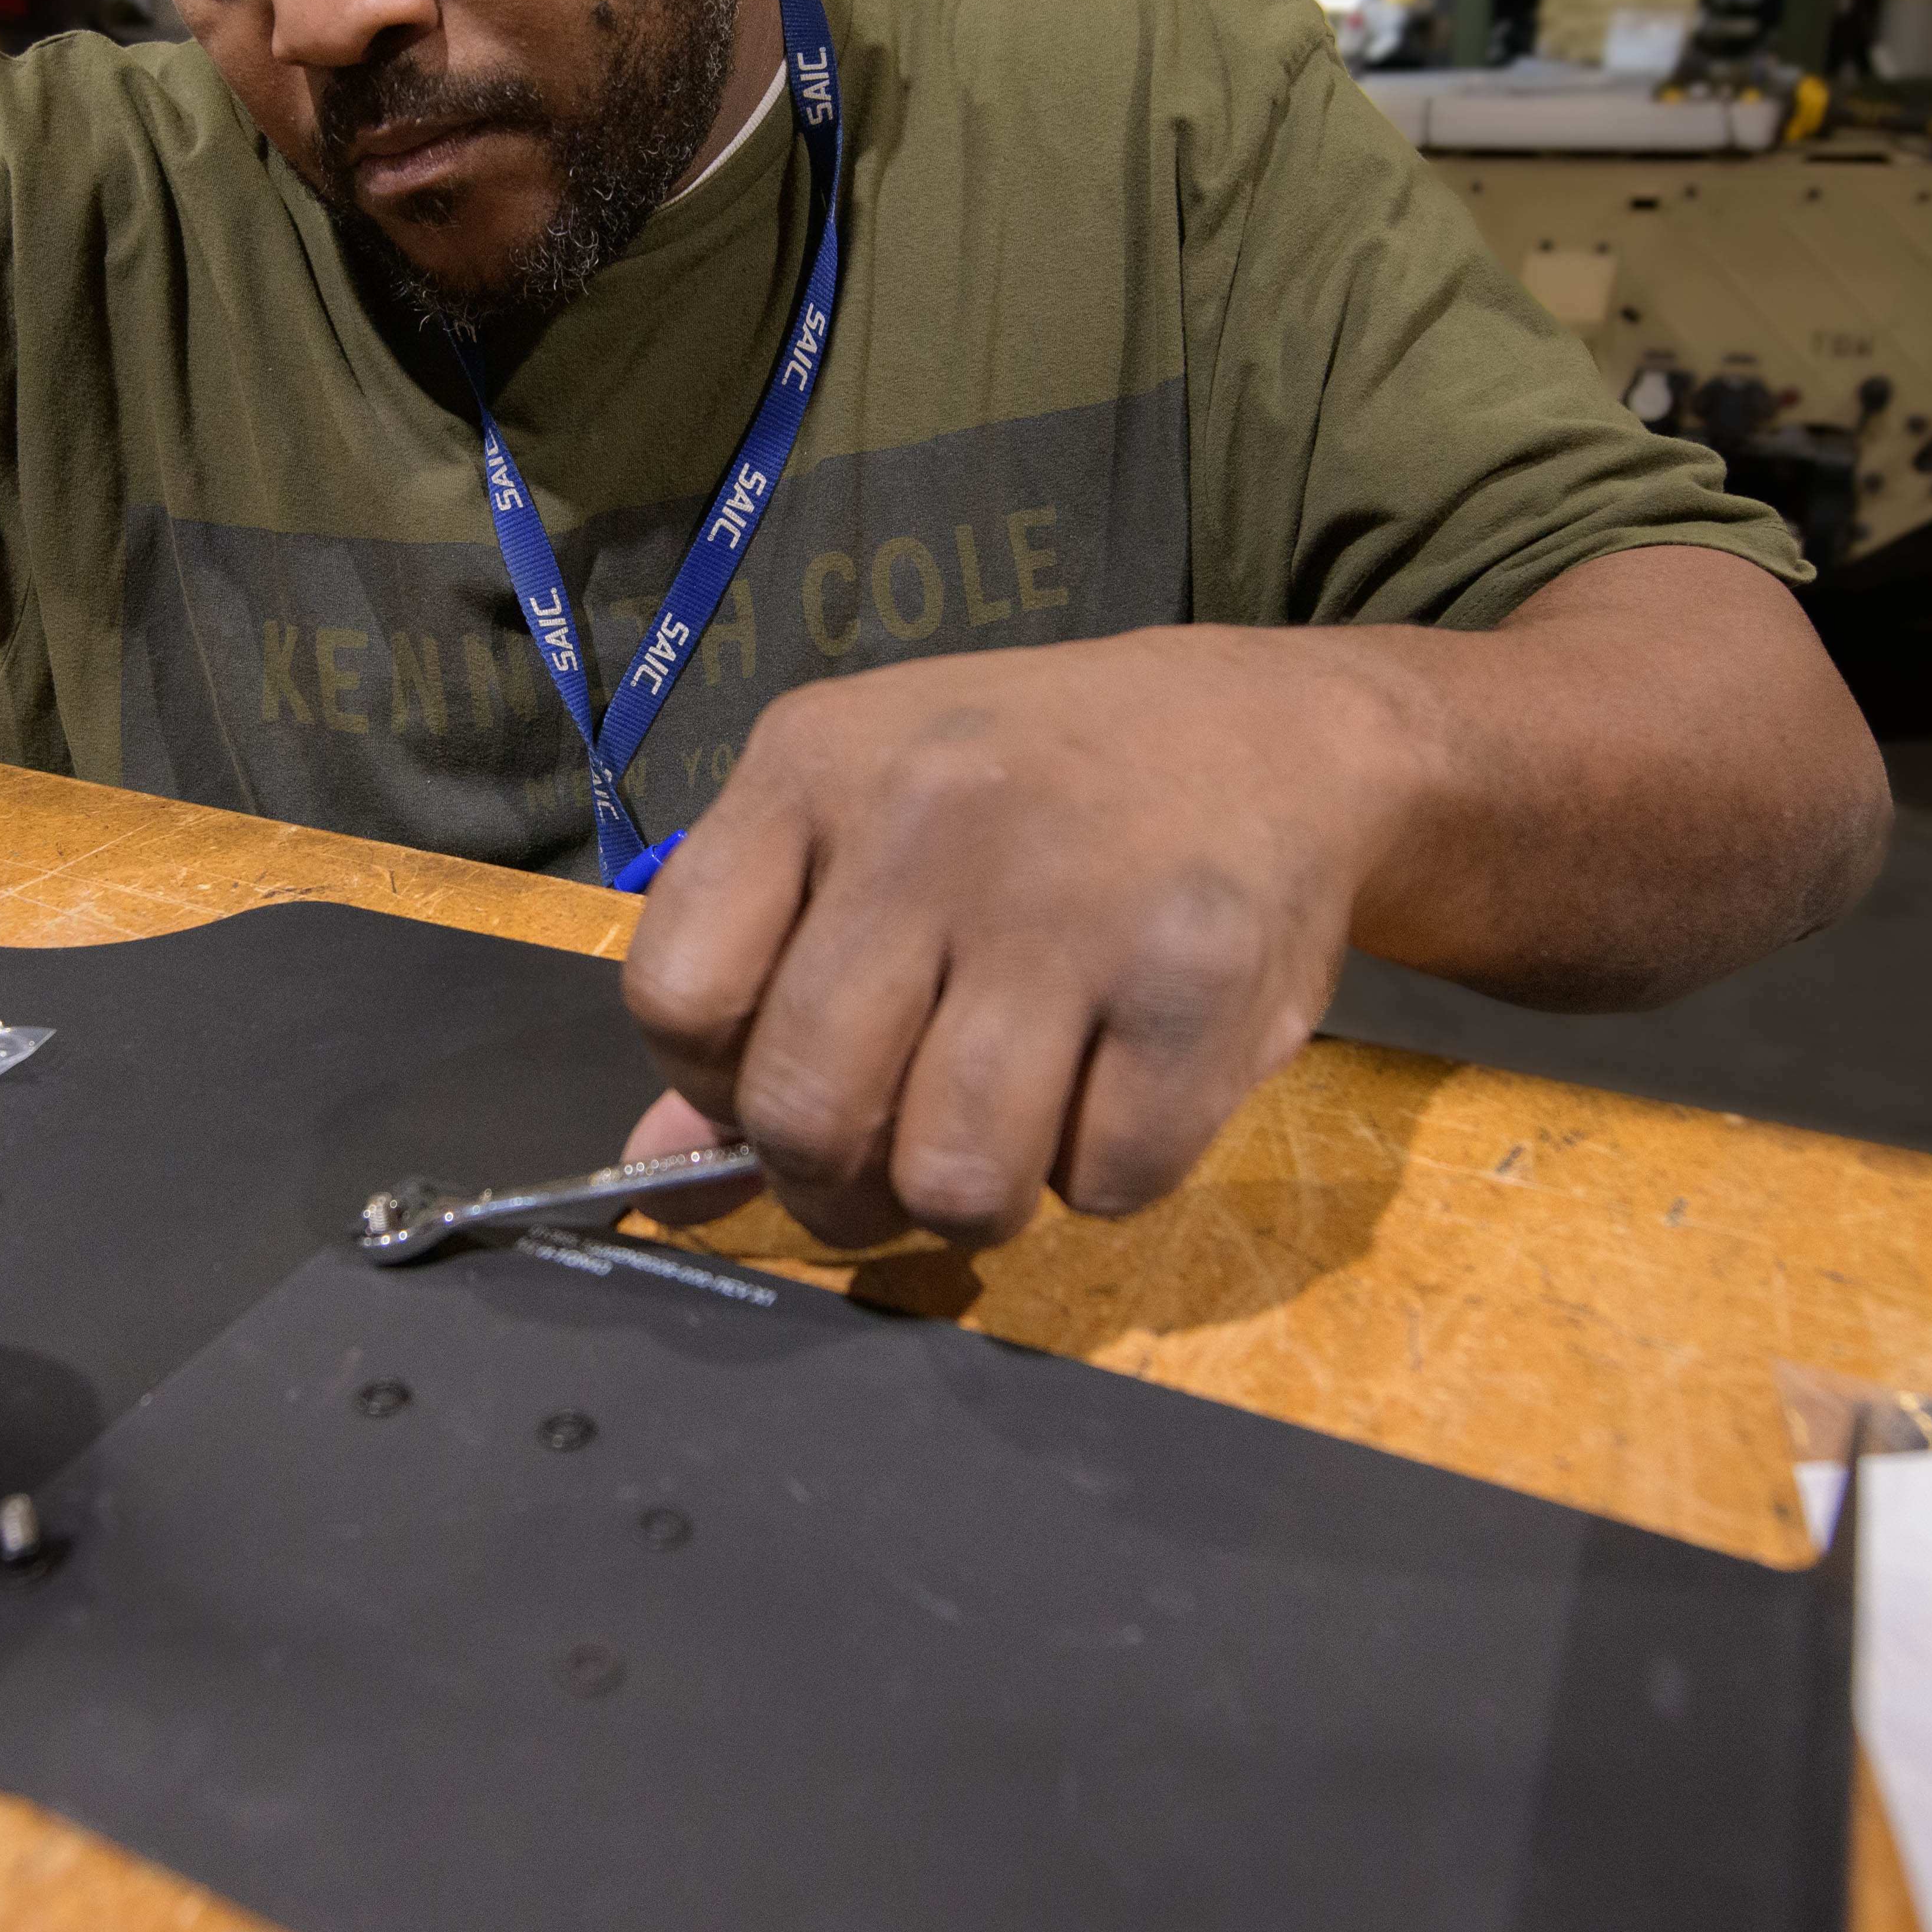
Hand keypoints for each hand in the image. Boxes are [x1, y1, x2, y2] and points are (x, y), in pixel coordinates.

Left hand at [614, 630, 1409, 1250]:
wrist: (1275, 732)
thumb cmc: (1033, 795)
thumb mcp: (863, 832)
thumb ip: (750, 995)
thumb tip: (656, 1182)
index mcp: (814, 763)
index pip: (679, 995)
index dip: (717, 1083)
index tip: (782, 1074)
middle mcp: (934, 817)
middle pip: (808, 1113)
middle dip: (836, 1183)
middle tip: (890, 1153)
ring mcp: (1073, 900)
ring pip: (953, 1180)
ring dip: (969, 1199)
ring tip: (1004, 1125)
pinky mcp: (1201, 982)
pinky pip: (1103, 1184)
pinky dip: (1103, 1175)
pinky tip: (1117, 1083)